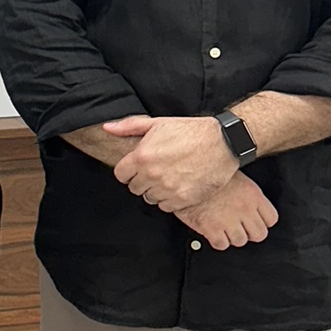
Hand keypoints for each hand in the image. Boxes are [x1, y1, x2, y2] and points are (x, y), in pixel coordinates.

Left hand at [105, 114, 235, 212]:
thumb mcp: (158, 123)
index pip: (120, 174)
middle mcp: (152, 175)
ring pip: (150, 198)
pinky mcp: (183, 199)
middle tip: (156, 172)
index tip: (138, 168)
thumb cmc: (191, 131)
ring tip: (169, 178)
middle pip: (135, 188)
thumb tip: (107, 128)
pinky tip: (178, 186)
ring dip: (156, 191)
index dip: (129, 171)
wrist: (222, 142)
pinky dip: (170, 199)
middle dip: (142, 181)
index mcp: (142, 156)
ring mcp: (167, 189)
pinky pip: (166, 207)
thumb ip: (129, 126)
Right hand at [177, 174, 278, 250]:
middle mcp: (243, 209)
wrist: (185, 175)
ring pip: (240, 241)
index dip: (263, 221)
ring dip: (233, 237)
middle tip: (241, 227)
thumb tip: (251, 202)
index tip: (256, 220)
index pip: (271, 219)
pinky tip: (214, 232)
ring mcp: (228, 221)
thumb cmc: (207, 171)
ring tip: (225, 228)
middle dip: (250, 232)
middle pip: (259, 234)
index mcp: (252, 195)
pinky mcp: (211, 229)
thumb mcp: (234, 175)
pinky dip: (218, 241)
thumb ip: (246, 192)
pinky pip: (222, 245)